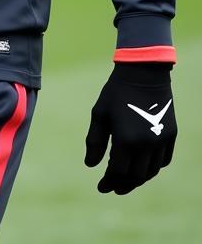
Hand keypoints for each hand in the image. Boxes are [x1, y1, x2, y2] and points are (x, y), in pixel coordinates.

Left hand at [85, 62, 175, 193]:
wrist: (143, 74)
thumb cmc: (116, 93)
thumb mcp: (100, 115)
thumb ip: (95, 142)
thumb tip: (90, 165)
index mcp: (126, 140)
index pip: (118, 172)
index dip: (109, 182)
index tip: (101, 187)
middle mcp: (147, 145)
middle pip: (136, 176)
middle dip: (123, 184)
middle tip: (112, 187)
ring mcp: (161, 141)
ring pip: (151, 171)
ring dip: (138, 179)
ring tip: (125, 181)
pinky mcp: (171, 136)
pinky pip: (163, 161)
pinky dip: (152, 168)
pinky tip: (142, 167)